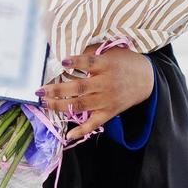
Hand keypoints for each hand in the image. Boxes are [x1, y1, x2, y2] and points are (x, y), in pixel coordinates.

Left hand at [36, 43, 154, 141]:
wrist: (148, 79)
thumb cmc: (125, 62)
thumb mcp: (111, 52)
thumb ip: (91, 53)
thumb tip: (67, 54)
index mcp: (106, 65)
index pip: (89, 62)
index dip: (76, 61)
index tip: (62, 62)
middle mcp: (106, 83)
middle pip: (79, 88)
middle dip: (57, 90)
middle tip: (40, 90)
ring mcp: (107, 100)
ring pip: (80, 105)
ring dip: (60, 106)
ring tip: (44, 103)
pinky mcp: (109, 112)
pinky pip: (94, 123)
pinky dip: (81, 130)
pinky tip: (68, 135)